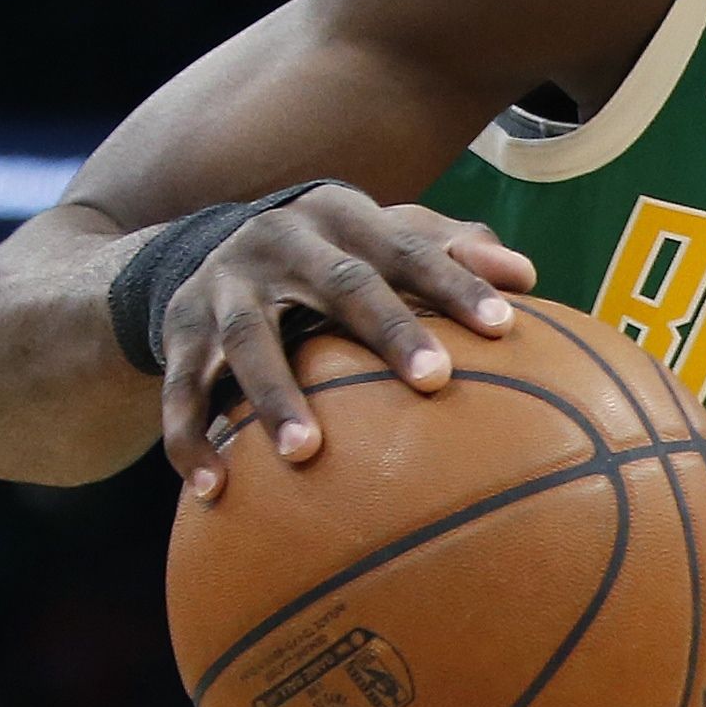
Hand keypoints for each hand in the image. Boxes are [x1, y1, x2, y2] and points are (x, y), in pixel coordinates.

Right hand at [158, 188, 535, 500]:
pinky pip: (180, 391)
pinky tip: (215, 489)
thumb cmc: (334, 258)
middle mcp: (280, 241)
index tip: (505, 326)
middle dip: (389, 331)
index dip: (457, 283)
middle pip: (341, 287)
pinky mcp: (178, 333)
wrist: (205, 252)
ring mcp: (223, 287)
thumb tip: (527, 276)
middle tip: (436, 382)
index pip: (410, 248)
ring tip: (307, 453)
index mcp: (342, 217)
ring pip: (249, 341)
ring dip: (276, 397)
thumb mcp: (385, 239)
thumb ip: (452, 249)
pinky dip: (192, 440)